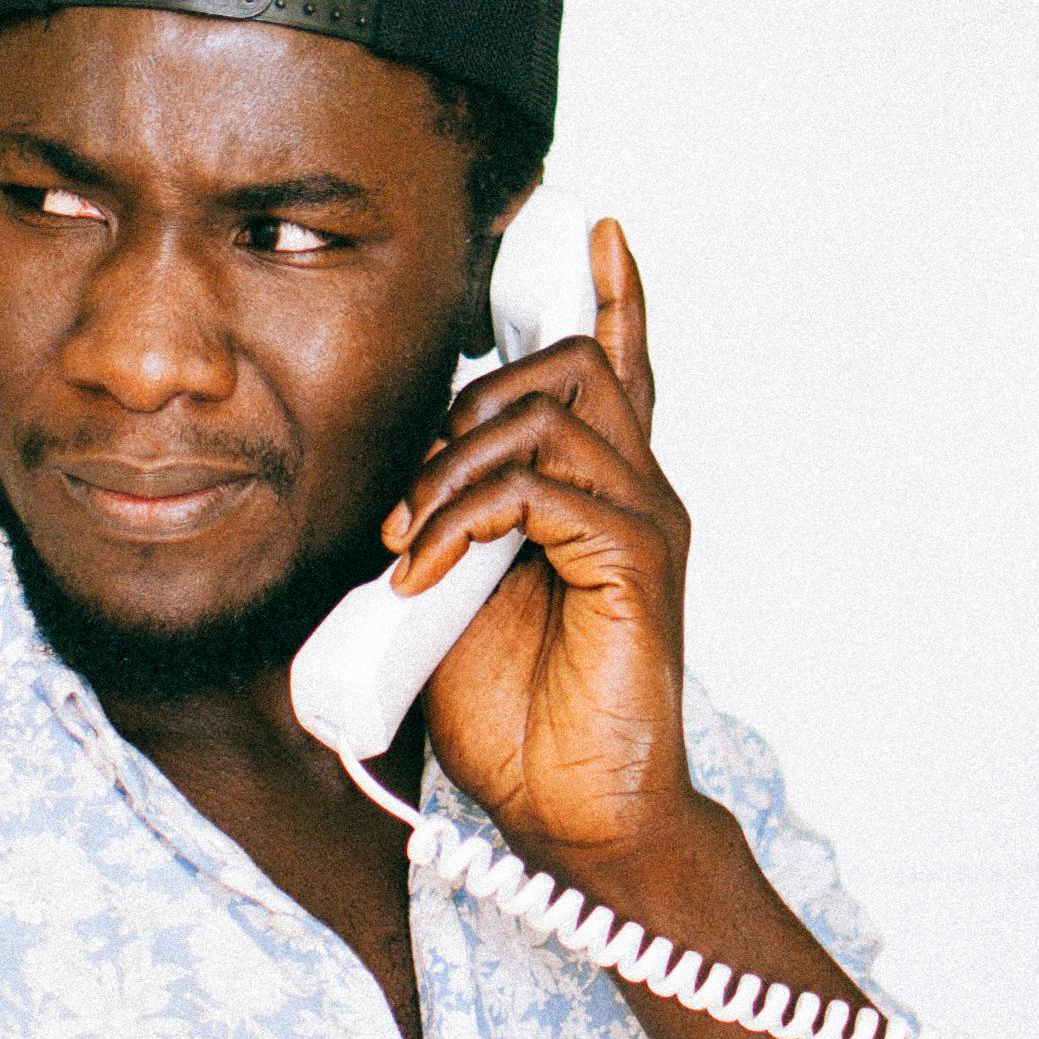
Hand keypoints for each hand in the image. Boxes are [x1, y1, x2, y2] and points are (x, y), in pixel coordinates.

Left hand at [389, 219, 701, 856]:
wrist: (570, 815)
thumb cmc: (518, 719)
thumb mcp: (456, 598)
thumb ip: (447, 526)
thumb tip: (393, 490)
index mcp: (598, 494)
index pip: (619, 367)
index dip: (613, 292)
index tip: (592, 223)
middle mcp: (636, 493)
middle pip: (566, 367)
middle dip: (465, 409)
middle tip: (409, 504)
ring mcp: (644, 523)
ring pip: (548, 416)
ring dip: (452, 468)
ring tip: (411, 546)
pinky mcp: (638, 563)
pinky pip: (544, 489)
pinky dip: (466, 519)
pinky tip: (431, 574)